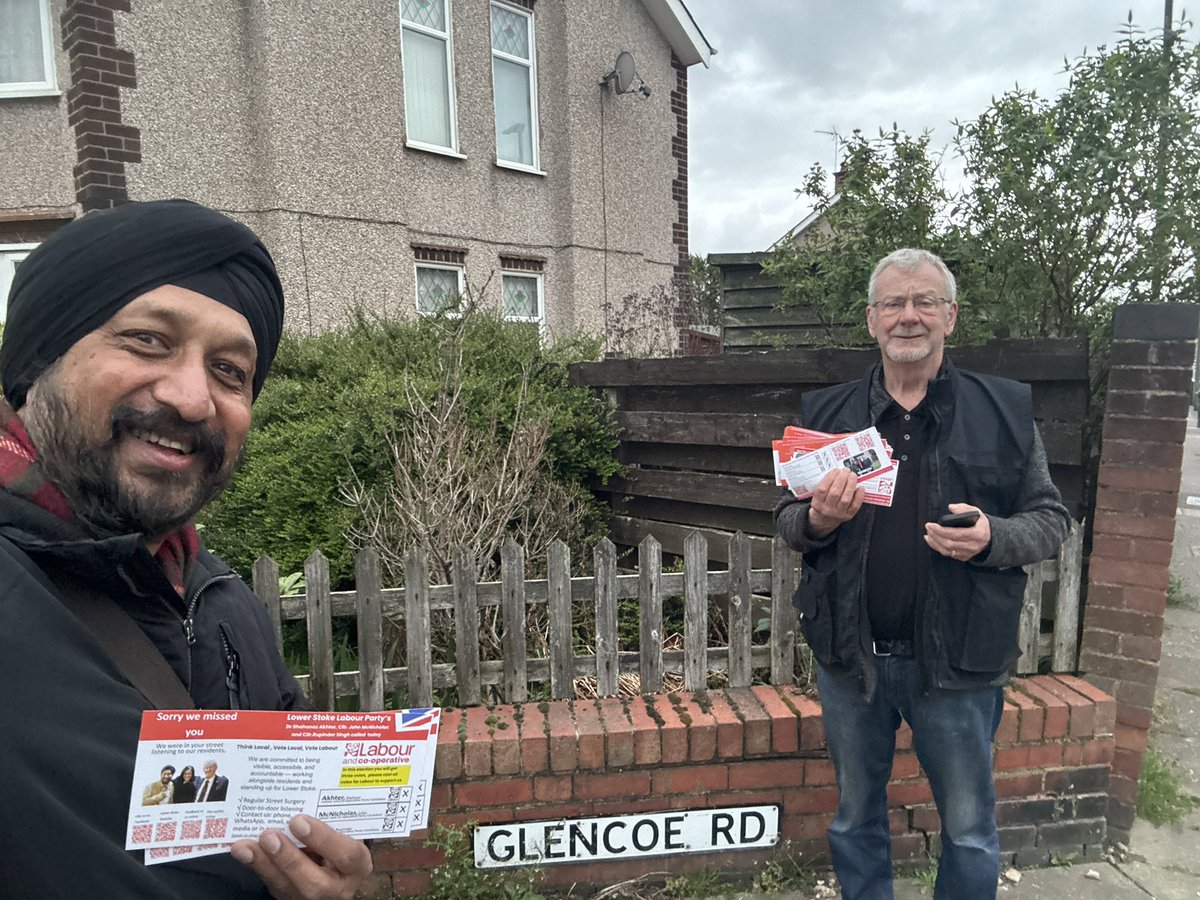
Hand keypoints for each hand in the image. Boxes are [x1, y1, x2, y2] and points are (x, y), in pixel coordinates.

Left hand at [231, 815, 372, 899]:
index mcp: (356, 866)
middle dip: (288, 859)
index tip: (299, 820)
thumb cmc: (343, 846)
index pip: (346, 855)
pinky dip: (256, 866)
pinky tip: (243, 851)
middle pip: (313, 883)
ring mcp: (311, 898)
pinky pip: (271, 884)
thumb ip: (334, 823)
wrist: (335, 873)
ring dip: (263, 864)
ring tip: (245, 846)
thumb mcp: (349, 835)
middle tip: (270, 835)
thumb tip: (305, 798)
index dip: (323, 839)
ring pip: (285, 886)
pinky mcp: (289, 897)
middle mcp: (336, 888)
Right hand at [805, 468, 865, 537]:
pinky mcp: (848, 516)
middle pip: (835, 493)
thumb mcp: (818, 496)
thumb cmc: (823, 503)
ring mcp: (838, 513)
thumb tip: (837, 472)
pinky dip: (859, 496)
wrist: (826, 520)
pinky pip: (855, 505)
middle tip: (846, 470)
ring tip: (852, 476)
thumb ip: (825, 485)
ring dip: (850, 485)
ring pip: (846, 498)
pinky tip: (860, 488)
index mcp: (817, 503)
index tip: (836, 470)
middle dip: (842, 479)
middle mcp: (827, 509)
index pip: (822, 489)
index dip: (830, 478)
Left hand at [924, 503, 990, 561]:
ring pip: (947, 550)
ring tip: (928, 533)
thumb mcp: (976, 512)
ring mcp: (968, 553)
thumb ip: (964, 508)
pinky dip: (937, 547)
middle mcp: (973, 545)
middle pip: (949, 543)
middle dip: (936, 535)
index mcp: (977, 534)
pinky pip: (948, 554)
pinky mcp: (964, 557)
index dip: (941, 530)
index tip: (931, 524)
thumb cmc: (980, 523)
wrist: (990, 537)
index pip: (956, 534)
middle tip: (928, 527)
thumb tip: (951, 507)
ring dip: (935, 542)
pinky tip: (931, 540)